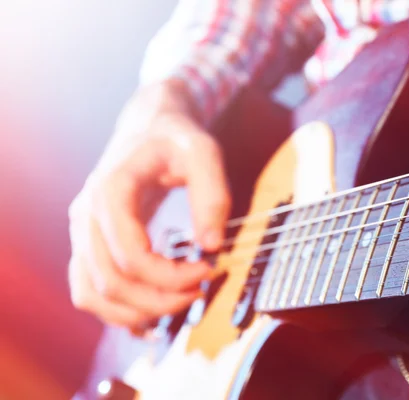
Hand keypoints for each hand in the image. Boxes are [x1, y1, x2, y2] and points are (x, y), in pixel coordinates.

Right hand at [67, 80, 230, 328]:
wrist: (150, 128)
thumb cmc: (177, 140)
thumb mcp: (204, 153)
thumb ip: (213, 195)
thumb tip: (211, 247)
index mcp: (111, 190)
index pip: (131, 254)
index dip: (171, 275)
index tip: (208, 269)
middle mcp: (86, 214)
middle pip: (111, 281)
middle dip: (160, 299)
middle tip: (200, 291)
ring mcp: (81, 232)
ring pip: (93, 293)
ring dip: (136, 312)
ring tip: (178, 306)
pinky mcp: (88, 244)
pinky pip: (88, 291)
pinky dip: (114, 312)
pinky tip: (148, 319)